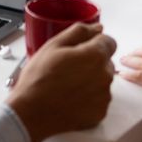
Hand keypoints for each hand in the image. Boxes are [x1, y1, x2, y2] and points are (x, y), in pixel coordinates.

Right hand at [6, 22, 115, 141]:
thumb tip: (98, 28)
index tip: (80, 50)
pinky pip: (99, 99)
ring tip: (68, 85)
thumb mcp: (53, 46)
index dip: (94, 43)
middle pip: (106, 62)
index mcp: (95, 55)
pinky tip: (72, 98)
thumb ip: (79, 32)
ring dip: (91, 80)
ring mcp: (104, 96)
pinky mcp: (100, 113)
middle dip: (92, 62)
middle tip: (69, 69)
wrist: (31, 113)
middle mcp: (105, 76)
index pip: (109, 42)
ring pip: (103, 81)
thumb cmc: (39, 79)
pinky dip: (90, 98)